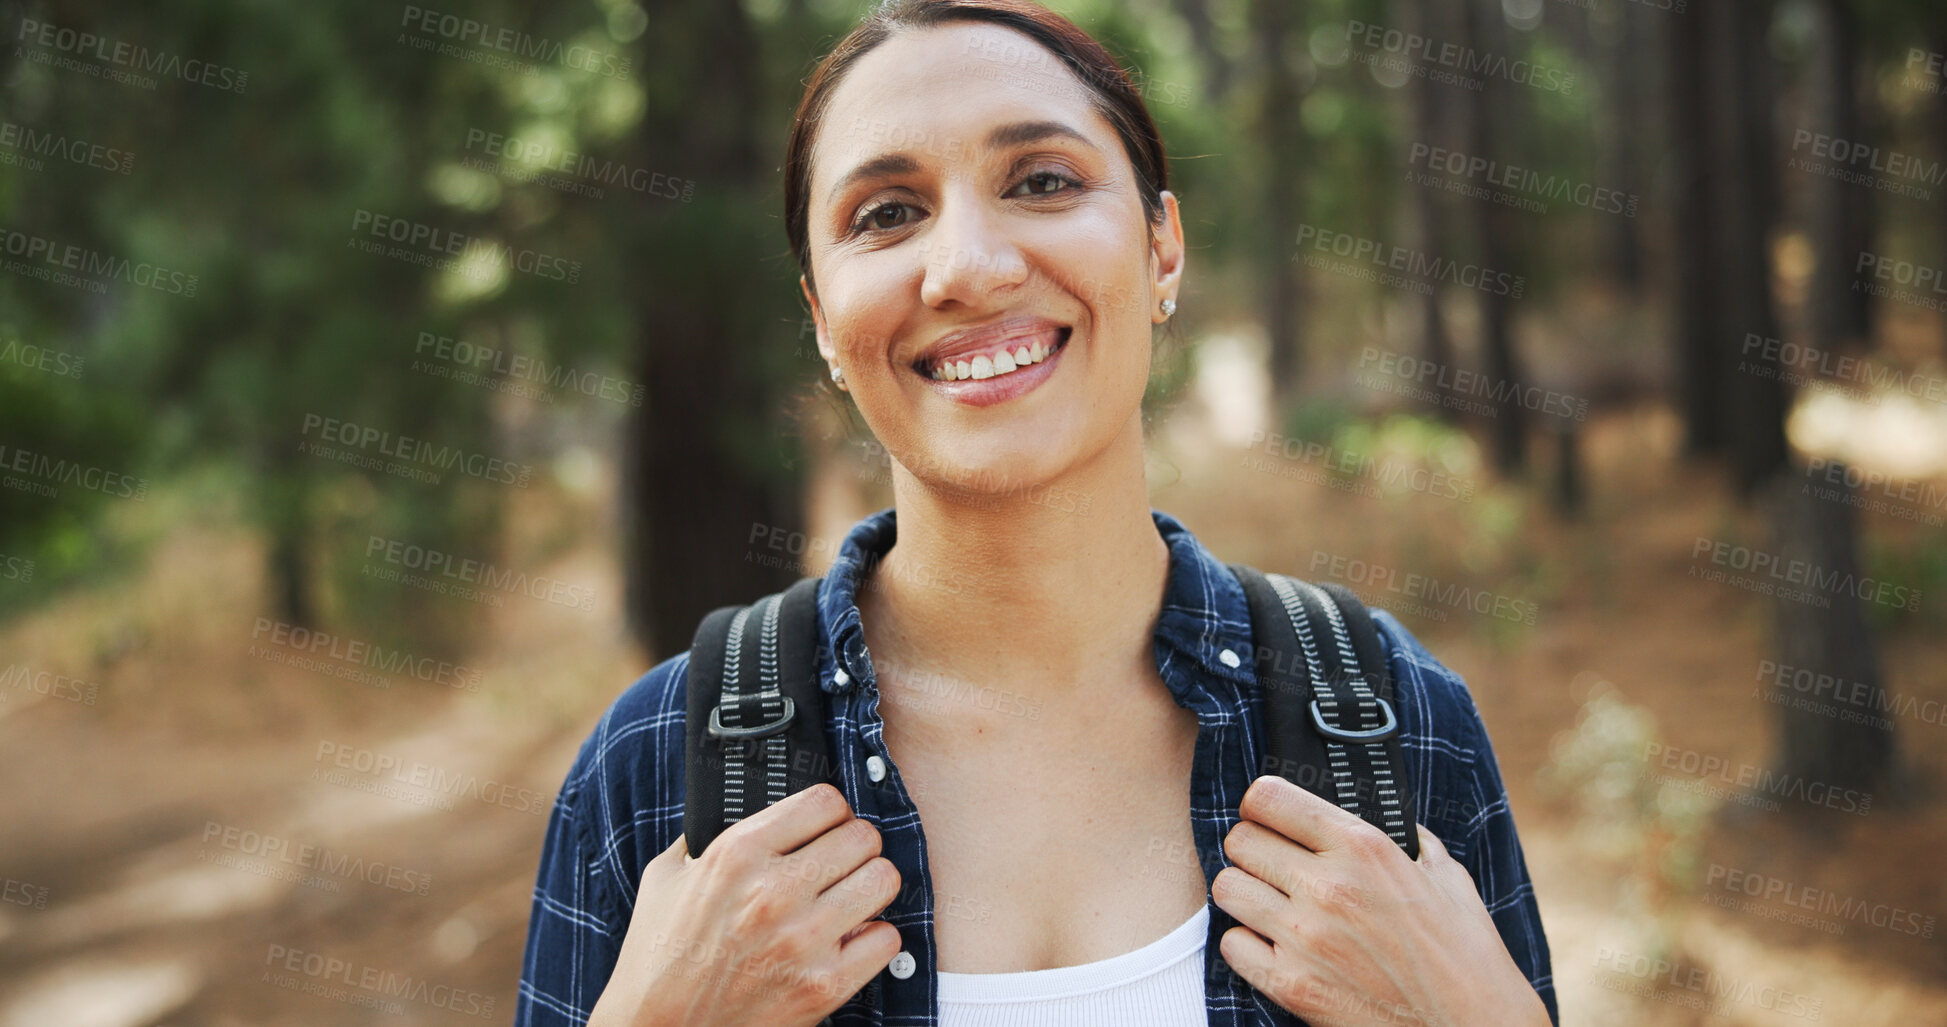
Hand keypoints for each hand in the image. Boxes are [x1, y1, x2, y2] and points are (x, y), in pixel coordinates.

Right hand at [589, 783, 903, 1026]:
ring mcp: (802, 940)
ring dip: (870, 885)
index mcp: (737, 854)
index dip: (830, 811)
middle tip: (841, 863)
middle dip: (854, 846)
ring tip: (851, 897)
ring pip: (885, 878)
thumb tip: (741, 810)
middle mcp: (773, 891)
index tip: (826, 825)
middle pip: (863, 836)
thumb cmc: (657, 958)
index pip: (824, 800)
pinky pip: (887, 939)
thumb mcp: (666, 879)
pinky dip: (874, 938)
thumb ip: (705, 838)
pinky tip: (849, 941)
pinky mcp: (823, 985)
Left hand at [1211, 775, 1547, 1026]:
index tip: (1268, 815)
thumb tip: (1374, 812)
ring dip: (1246, 892)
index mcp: (1364, 847)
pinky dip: (1247, 943)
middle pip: (1240, 840)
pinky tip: (1275, 945)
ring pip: (1227, 887)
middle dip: (1252, 848)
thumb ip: (1403, 836)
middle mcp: (1328, 886)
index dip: (1263, 804)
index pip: (1270, 797)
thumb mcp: (1444, 873)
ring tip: (1271, 903)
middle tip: (1271, 863)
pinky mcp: (1291, 984)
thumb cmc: (1465, 953)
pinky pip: (1231, 944)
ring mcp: (1305, 937)